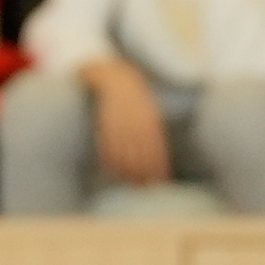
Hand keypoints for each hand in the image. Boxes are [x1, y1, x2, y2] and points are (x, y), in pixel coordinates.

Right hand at [87, 62, 172, 188]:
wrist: (114, 76)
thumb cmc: (134, 99)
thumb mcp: (148, 112)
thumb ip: (153, 132)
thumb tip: (160, 159)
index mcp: (150, 118)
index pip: (156, 146)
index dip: (157, 166)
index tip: (158, 182)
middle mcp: (137, 120)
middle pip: (141, 151)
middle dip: (142, 171)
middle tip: (143, 188)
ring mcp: (120, 119)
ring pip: (124, 149)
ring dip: (126, 169)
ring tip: (128, 182)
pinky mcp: (105, 119)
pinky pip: (108, 142)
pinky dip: (109, 157)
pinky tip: (111, 168)